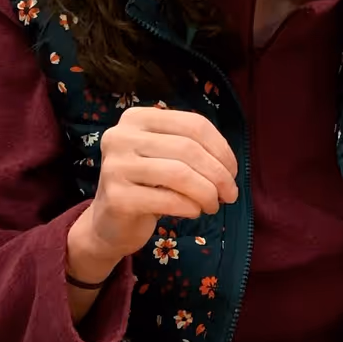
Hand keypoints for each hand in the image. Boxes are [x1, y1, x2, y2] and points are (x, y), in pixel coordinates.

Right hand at [67, 106, 238, 278]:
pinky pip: (168, 199)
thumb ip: (193, 150)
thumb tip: (229, 166)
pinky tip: (194, 212)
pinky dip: (190, 207)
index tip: (232, 171)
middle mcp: (121, 136)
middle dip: (219, 174)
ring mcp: (115, 166)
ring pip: (180, 174)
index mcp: (137, 118)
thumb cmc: (147, 186)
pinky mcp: (117, 197)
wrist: (110, 223)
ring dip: (207, 193)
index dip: (221, 148)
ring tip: (213, 205)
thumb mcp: (167, 158)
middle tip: (230, 194)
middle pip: (188, 148)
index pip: (193, 124)